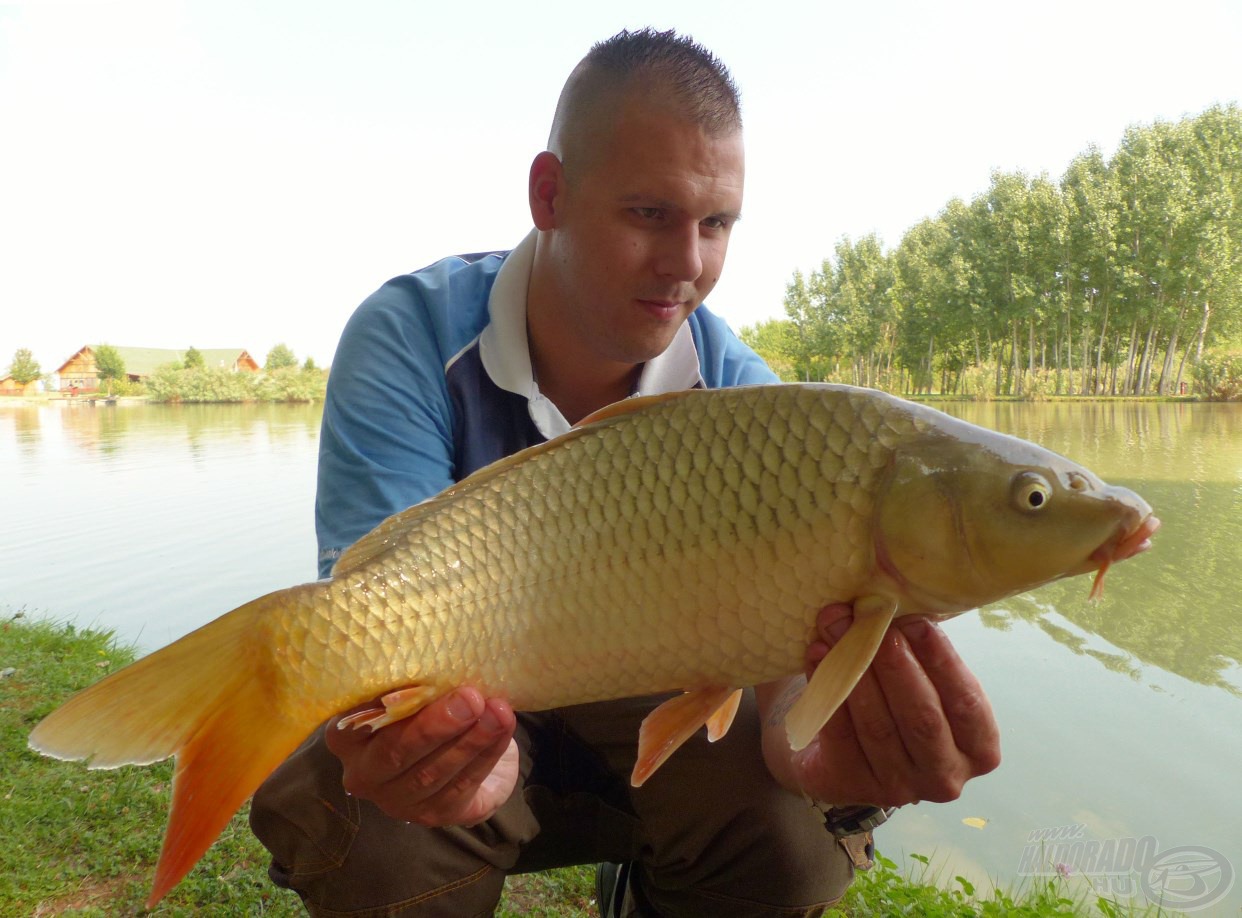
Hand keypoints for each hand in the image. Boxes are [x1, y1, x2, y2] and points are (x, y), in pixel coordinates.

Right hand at [324, 687, 519, 826]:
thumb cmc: (429, 709)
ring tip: (498, 712)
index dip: (385, 704)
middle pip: (396, 752)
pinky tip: (503, 730)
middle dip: (436, 725)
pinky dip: (487, 754)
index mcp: (347, 735)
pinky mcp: (433, 815)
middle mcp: (364, 773)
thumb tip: (442, 658)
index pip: (354, 723)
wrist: (465, 752)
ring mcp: (396, 800)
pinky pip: (461, 785)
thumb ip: (415, 683)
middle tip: (470, 698)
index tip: (419, 678)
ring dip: (471, 740)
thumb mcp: (415, 691)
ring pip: (432, 772)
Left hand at [760, 604, 1000, 807]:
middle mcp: (945, 776)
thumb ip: (918, 649)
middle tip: (870, 619)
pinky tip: (816, 653)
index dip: (942, 662)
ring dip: (853, 669)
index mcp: (978, 748)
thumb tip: (891, 602)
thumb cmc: (895, 701)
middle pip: (921, 717)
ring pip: (877, 725)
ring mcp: (897, 788)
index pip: (966, 704)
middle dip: (894, 663)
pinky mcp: (850, 785)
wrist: (838, 748)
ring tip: (835, 625)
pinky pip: (838, 733)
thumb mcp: (921, 678)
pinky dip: (825, 690)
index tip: (916, 622)